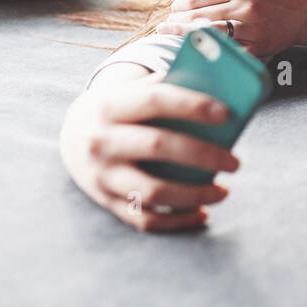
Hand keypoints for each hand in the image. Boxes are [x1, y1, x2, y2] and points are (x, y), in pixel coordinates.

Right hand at [59, 71, 239, 231]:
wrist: (71, 135)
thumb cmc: (120, 108)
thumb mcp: (131, 90)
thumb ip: (166, 86)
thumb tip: (219, 86)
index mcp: (110, 105)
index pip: (155, 100)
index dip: (192, 106)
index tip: (226, 114)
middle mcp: (101, 141)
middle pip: (159, 146)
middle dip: (203, 155)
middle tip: (235, 162)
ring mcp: (101, 176)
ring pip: (153, 191)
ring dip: (194, 194)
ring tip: (224, 191)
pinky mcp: (105, 202)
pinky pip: (144, 219)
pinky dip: (177, 221)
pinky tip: (202, 213)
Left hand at [154, 0, 306, 57]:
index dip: (183, 5)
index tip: (174, 10)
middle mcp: (246, 7)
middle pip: (201, 16)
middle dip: (178, 22)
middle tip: (164, 27)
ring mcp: (252, 29)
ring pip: (211, 33)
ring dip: (186, 36)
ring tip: (171, 36)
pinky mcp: (259, 46)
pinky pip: (229, 50)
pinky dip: (212, 50)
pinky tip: (198, 50)